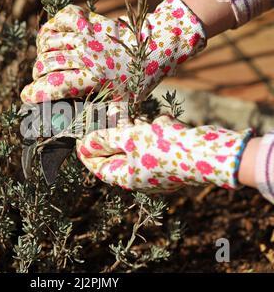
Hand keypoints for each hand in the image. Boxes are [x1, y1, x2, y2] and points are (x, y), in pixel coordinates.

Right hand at [21, 0, 206, 102]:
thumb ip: (105, 120)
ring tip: (47, 62)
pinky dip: (53, 26)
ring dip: (42, 54)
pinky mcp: (90, 21)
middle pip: (45, 65)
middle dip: (38, 76)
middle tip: (43, 81)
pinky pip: (62, 18)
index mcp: (92, 79)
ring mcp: (87, 36)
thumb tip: (88, 139)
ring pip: (48, 43)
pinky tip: (54, 37)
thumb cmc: (140, 79)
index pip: (52, 85)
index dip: (34, 93)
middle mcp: (86, 56)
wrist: (156, 47)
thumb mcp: (124, 105)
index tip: (27, 97)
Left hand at [76, 115, 251, 193]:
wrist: (210, 152)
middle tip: (107, 116)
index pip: (100, 168)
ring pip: (137, 145)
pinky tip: (160, 123)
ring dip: (132, 129)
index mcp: (129, 178)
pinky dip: (151, 131)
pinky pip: (154, 142)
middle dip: (111, 134)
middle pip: (118, 154)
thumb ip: (106, 139)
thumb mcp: (131, 139)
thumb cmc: (166, 148)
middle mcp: (142, 176)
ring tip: (130, 114)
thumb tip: (84, 144)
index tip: (80, 137)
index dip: (88, 153)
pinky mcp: (171, 156)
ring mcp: (158, 167)